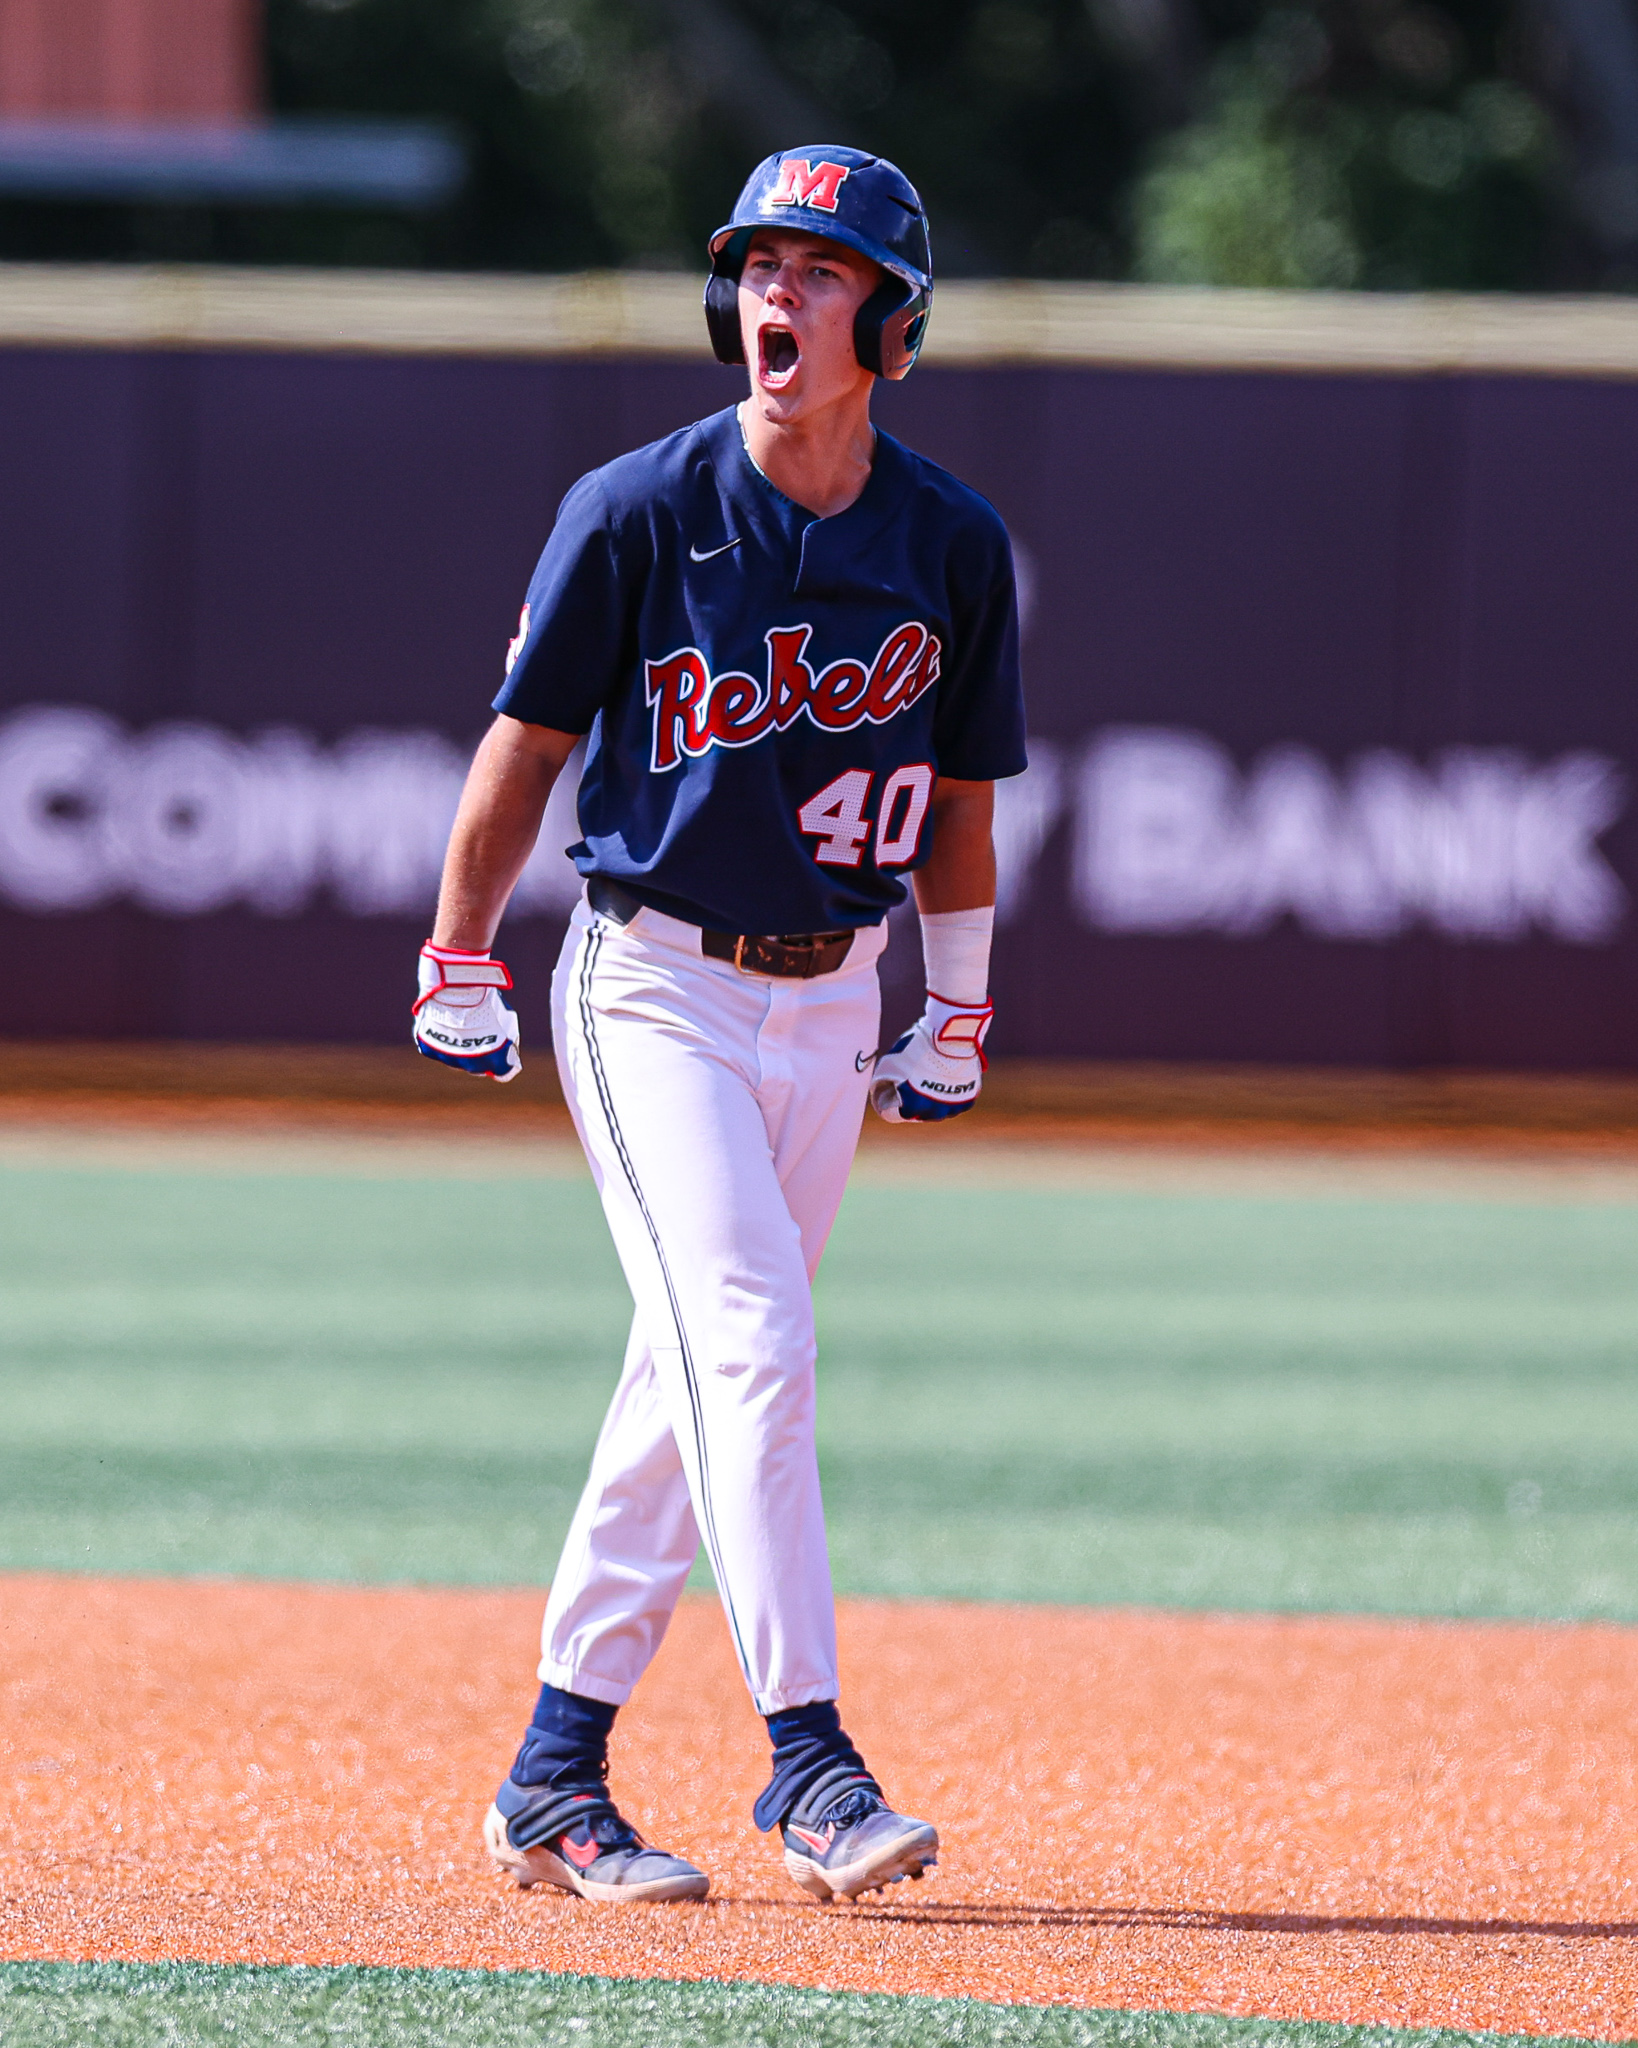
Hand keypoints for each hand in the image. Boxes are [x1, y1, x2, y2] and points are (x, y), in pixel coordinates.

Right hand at [413, 942, 521, 1080]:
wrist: (456, 986)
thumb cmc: (484, 999)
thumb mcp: (504, 1018)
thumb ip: (504, 1036)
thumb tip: (505, 1046)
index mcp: (495, 1060)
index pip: (502, 1073)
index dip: (503, 1063)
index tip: (502, 1056)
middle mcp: (472, 1065)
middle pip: (478, 1067)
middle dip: (480, 1055)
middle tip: (478, 1035)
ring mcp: (449, 1058)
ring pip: (456, 1059)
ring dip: (459, 1047)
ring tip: (460, 1025)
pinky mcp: (429, 1048)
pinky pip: (437, 1049)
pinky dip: (440, 1040)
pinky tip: (444, 1024)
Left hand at [868, 994, 991, 1122]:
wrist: (952, 1035)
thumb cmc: (918, 1048)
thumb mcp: (890, 1063)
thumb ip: (883, 1082)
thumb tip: (881, 1090)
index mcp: (912, 1107)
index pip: (890, 1115)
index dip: (884, 1101)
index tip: (886, 1089)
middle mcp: (934, 1113)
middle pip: (915, 1114)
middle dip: (909, 1101)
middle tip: (907, 1081)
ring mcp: (953, 1107)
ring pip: (936, 1111)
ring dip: (930, 1100)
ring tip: (927, 1079)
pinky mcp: (968, 1098)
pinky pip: (954, 1103)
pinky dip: (948, 1094)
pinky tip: (943, 1080)